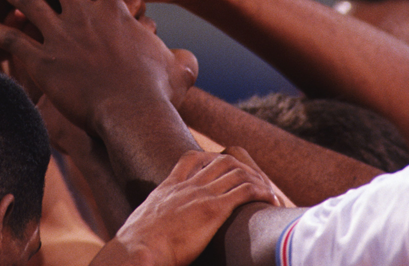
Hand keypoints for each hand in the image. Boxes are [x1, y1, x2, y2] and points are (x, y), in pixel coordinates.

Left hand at [0, 0, 195, 135]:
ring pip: (29, 0)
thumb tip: (191, 63)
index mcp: (114, 11)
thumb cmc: (157, 93)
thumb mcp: (177, 71)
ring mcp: (61, 36)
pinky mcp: (44, 60)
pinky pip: (13, 39)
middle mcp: (85, 15)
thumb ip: (181, 60)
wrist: (132, 113)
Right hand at [105, 150, 277, 265]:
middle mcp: (186, 186)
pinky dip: (262, 192)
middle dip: (242, 169)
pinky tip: (270, 200)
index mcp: (168, 188)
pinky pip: (245, 191)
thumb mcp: (141, 227)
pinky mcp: (213, 210)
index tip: (225, 169)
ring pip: (237, 172)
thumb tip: (150, 239)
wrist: (139, 249)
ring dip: (257, 180)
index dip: (211, 159)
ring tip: (268, 193)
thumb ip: (151, 226)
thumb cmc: (138, 248)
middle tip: (255, 184)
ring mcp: (200, 195)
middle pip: (221, 161)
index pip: (192, 159)